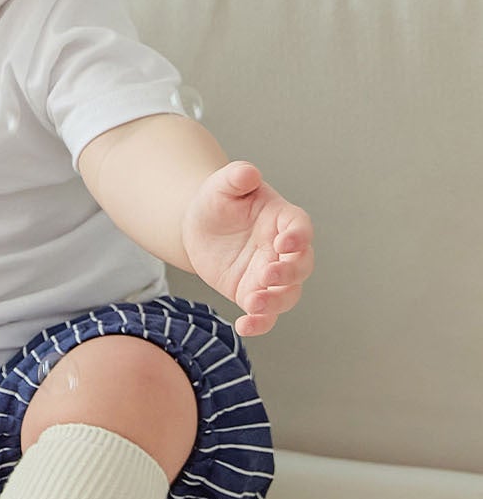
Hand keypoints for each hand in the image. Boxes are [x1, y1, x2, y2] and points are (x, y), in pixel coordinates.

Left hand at [180, 161, 314, 335]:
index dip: (298, 237)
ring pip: (287, 294)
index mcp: (283, 219)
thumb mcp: (222, 185)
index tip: (284, 243)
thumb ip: (236, 177)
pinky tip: (244, 326)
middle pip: (301, 266)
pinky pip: (264, 314)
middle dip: (288, 273)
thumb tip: (248, 172)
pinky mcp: (253, 293)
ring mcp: (271, 275)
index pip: (301, 228)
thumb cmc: (217, 201)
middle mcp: (284, 251)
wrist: (197, 227)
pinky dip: (259, 323)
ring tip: (254, 303)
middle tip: (266, 274)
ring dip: (275, 301)